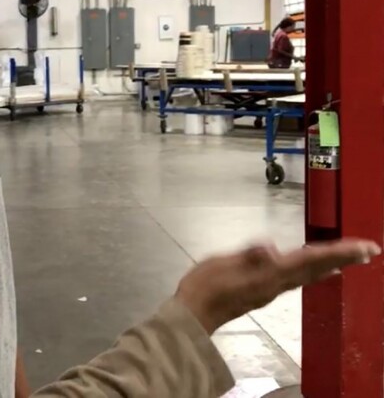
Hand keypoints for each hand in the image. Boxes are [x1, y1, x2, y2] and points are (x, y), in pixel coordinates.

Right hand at [175, 238, 380, 333]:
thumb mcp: (220, 266)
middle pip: (316, 269)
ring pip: (310, 274)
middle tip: (371, 250)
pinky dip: (316, 272)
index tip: (363, 247)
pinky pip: (299, 279)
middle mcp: (276, 284)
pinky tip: (320, 272)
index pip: (310, 260)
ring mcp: (271, 289)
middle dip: (344, 259)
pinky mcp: (264, 290)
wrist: (194, 314)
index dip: (338, 253)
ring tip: (352, 258)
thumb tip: (271, 248)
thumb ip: (246, 257)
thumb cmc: (204, 288)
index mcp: (269, 276)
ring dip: (333, 265)